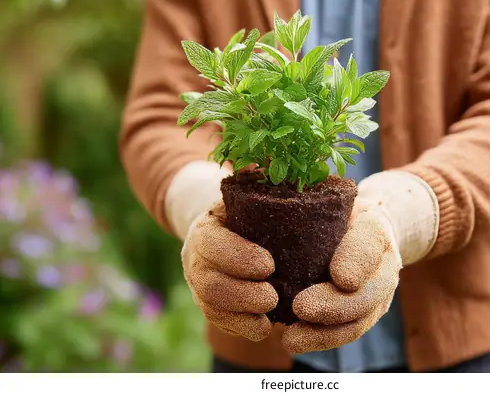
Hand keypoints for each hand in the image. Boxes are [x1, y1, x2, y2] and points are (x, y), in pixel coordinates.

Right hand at [181, 201, 277, 341]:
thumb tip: (279, 176)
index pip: (212, 243)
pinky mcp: (208, 303)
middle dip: (242, 294)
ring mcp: (198, 283)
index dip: (238, 257)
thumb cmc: (248, 210)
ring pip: (211, 306)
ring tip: (269, 318)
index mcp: (205, 227)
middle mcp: (195, 257)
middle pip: (209, 282)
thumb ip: (260, 189)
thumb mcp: (250, 195)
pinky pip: (218, 321)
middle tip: (273, 298)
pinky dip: (240, 327)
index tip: (269, 265)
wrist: (224, 228)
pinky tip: (263, 328)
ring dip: (241, 315)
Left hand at [282, 197, 401, 352]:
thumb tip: (286, 207)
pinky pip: (346, 331)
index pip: (369, 244)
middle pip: (367, 294)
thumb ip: (318, 203)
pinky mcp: (363, 312)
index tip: (340, 278)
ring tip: (292, 337)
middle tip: (301, 307)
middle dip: (335, 305)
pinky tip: (295, 340)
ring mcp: (377, 293)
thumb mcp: (335, 199)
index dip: (356, 261)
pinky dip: (321, 340)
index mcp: (375, 229)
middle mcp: (384, 265)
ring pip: (358, 321)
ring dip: (325, 333)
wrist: (364, 229)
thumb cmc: (340, 211)